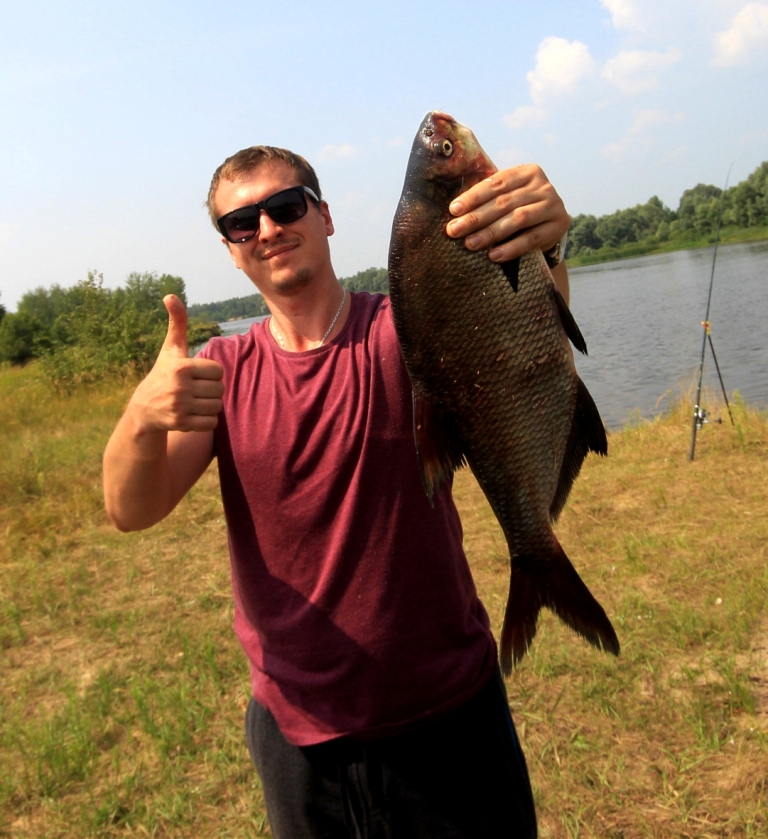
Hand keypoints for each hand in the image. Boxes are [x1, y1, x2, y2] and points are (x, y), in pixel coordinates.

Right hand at [129, 295, 223, 432]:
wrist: (144, 408)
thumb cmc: (164, 373)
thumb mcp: (170, 349)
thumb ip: (177, 323)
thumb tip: (170, 295)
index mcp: (181, 367)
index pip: (217, 371)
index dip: (210, 373)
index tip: (196, 374)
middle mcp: (180, 387)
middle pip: (219, 389)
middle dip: (210, 390)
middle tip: (195, 389)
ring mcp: (180, 407)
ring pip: (217, 406)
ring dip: (209, 405)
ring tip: (194, 401)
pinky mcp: (182, 424)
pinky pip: (211, 423)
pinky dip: (206, 420)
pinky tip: (193, 414)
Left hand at [445, 164, 568, 262]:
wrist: (550, 228)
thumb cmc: (521, 210)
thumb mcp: (508, 198)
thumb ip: (488, 199)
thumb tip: (455, 212)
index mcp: (527, 172)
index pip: (496, 183)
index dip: (474, 197)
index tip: (453, 210)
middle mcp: (542, 186)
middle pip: (504, 202)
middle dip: (476, 218)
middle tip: (455, 231)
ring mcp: (553, 204)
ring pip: (517, 219)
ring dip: (491, 233)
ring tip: (471, 244)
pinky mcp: (558, 226)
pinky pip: (531, 238)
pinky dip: (511, 248)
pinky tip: (494, 256)